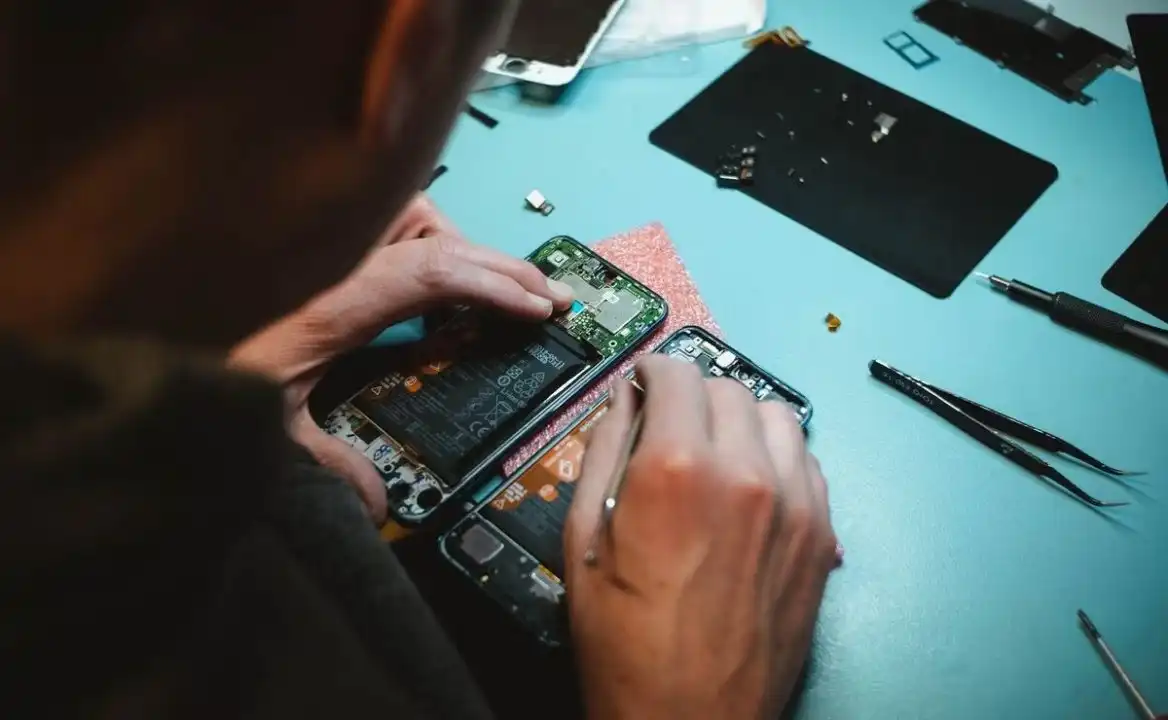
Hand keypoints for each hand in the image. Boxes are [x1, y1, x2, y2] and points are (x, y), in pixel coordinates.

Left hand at [230, 194, 572, 522]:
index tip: (539, 307)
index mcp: (329, 303)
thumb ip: (327, 463)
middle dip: (500, 266)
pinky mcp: (318, 244)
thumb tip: (379, 504)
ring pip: (410, 212)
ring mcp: (325, 244)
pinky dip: (421, 239)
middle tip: (550, 295)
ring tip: (488, 287)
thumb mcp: (265, 430)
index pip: (430, 274)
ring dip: (455, 244)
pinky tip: (430, 280)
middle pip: (434, 236)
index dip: (492, 286)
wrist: (142, 332)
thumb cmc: (198, 374)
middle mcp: (332, 259)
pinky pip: (385, 220)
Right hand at [564, 356, 837, 719]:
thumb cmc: (624, 643)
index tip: (644, 384)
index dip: (652, 372)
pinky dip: (777, 456)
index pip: (676, 373)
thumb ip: (605, 451)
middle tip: (670, 427)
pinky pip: (807, 461)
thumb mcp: (585, 539)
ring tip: (714, 454)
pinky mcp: (821, 535)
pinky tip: (750, 487)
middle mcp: (746, 472)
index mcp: (677, 469)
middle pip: (727, 388)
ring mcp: (795, 504)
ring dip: (741, 420)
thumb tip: (624, 399)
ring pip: (777, 415)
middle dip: (692, 396)